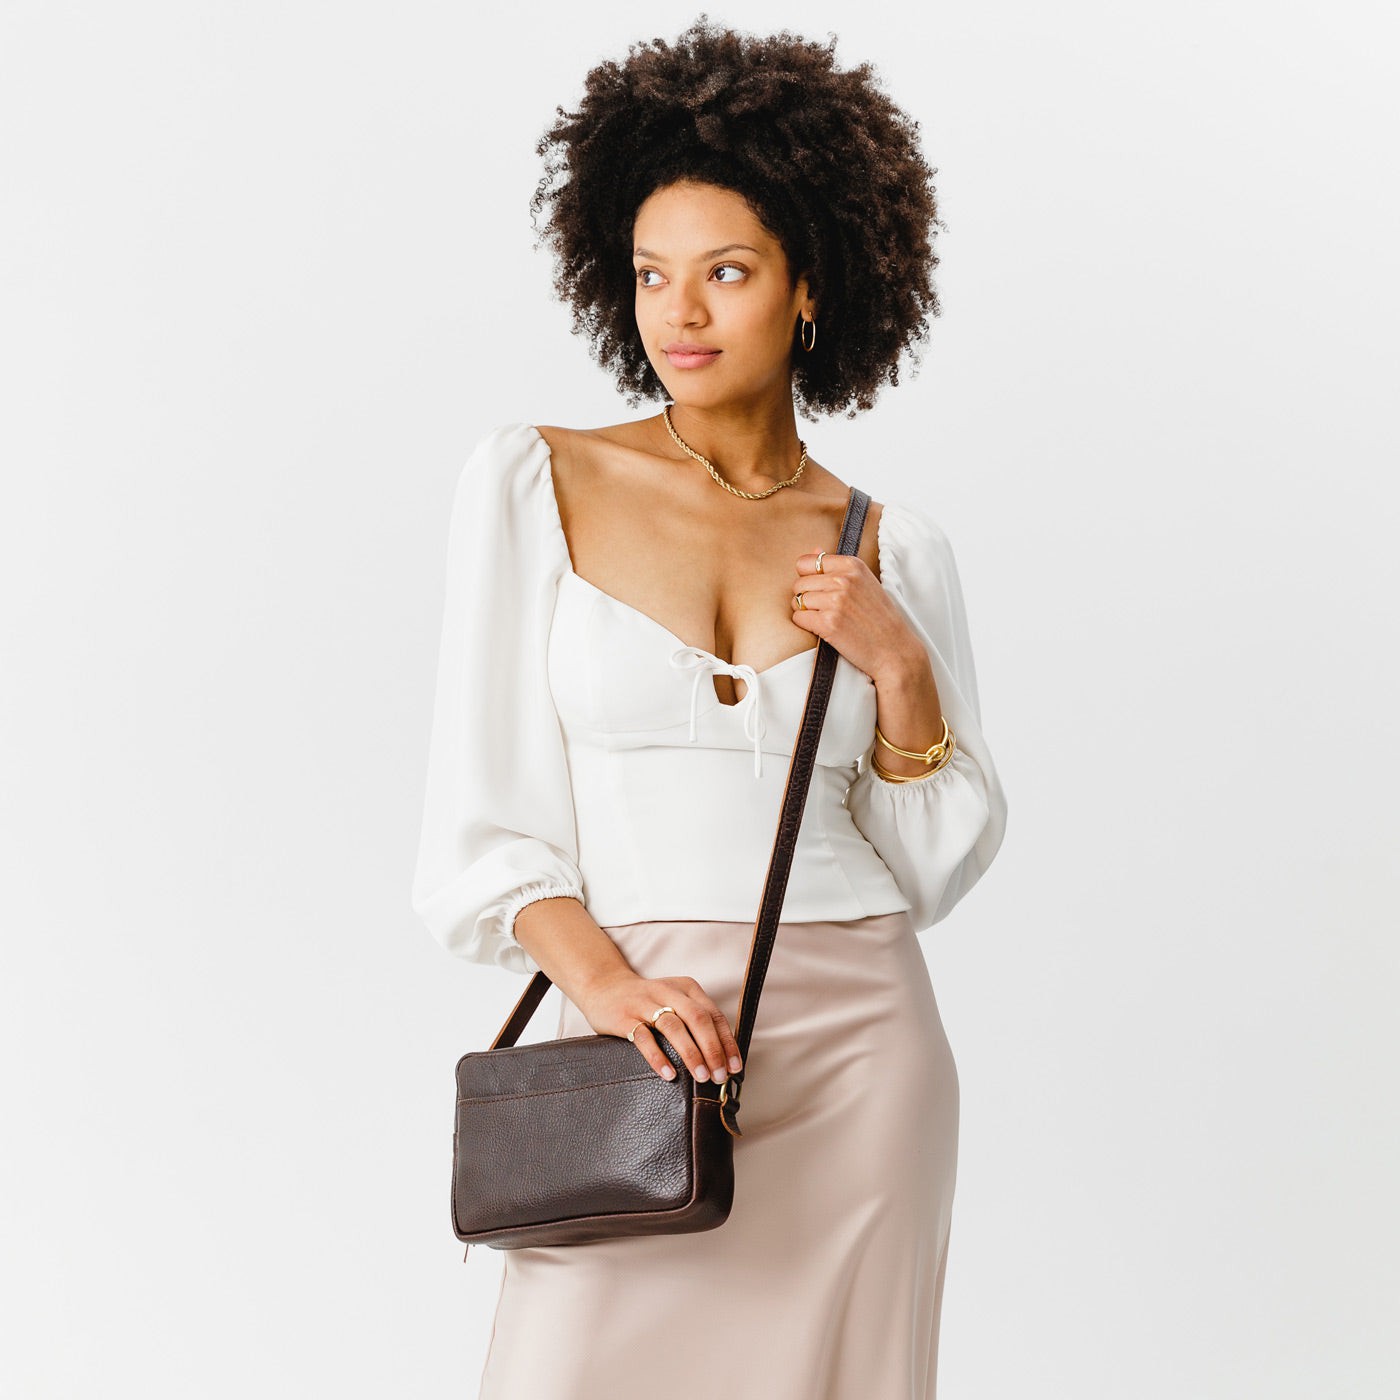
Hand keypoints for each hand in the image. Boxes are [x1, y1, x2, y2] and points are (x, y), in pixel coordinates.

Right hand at [575, 970, 744, 1084]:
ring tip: (701, 1077)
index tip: (735, 1067)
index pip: (713, 1015)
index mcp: (686, 988)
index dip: (726, 1041)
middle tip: (719, 1075)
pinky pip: (643, 1038)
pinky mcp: (624, 1017)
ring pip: (674, 1026)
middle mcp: (668, 992)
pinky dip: (658, 1057)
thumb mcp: (675, 1002)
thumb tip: (721, 1059)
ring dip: (691, 1053)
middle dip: (712, 1049)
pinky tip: (668, 1074)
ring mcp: (645, 1003)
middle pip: (698, 1019)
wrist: (604, 987)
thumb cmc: (647, 1003)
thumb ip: (694, 1022)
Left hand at [788, 547, 922, 684]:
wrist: (894, 648)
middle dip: (806, 597)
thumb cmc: (880, 617)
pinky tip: (824, 628)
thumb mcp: (865, 583)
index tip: (818, 588)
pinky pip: (799, 618)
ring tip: (825, 618)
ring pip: (797, 600)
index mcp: (852, 565)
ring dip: (806, 611)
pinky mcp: (828, 623)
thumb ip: (838, 567)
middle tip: (824, 608)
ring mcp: (835, 601)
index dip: (807, 577)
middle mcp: (843, 579)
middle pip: (799, 583)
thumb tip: (814, 550)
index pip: (807, 562)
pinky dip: (806, 624)